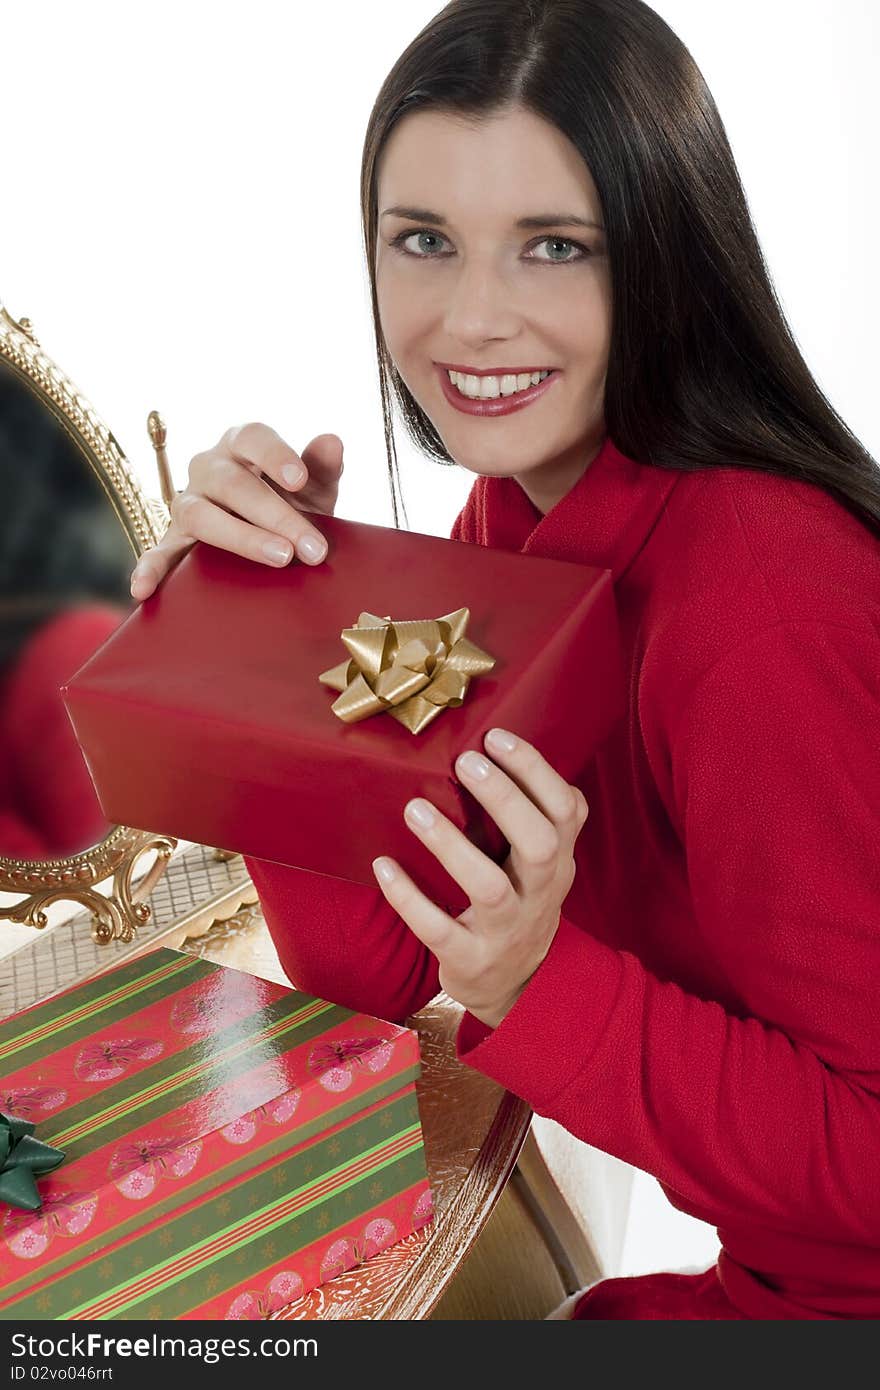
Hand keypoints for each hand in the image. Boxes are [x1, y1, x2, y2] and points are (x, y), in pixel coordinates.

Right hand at [129, 422, 343, 599]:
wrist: (274, 534)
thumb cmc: (293, 502)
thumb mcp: (314, 487)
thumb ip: (322, 466)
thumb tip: (332, 442)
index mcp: (241, 446)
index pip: (253, 438)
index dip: (275, 455)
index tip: (300, 479)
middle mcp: (208, 469)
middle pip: (232, 484)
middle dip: (276, 516)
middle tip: (313, 547)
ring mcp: (187, 504)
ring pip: (200, 515)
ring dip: (240, 538)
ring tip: (280, 558)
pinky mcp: (174, 540)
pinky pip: (158, 552)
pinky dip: (149, 569)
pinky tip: (142, 590)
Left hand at [371, 728, 588, 1029]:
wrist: (518, 986)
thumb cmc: (521, 901)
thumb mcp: (543, 863)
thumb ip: (534, 814)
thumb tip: (496, 744)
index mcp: (559, 861)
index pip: (566, 809)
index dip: (535, 771)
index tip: (494, 737)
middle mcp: (541, 893)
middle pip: (540, 844)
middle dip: (505, 800)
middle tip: (465, 763)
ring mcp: (507, 929)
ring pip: (489, 886)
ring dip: (451, 845)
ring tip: (415, 808)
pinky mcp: (470, 959)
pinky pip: (439, 929)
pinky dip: (409, 897)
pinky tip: (384, 866)